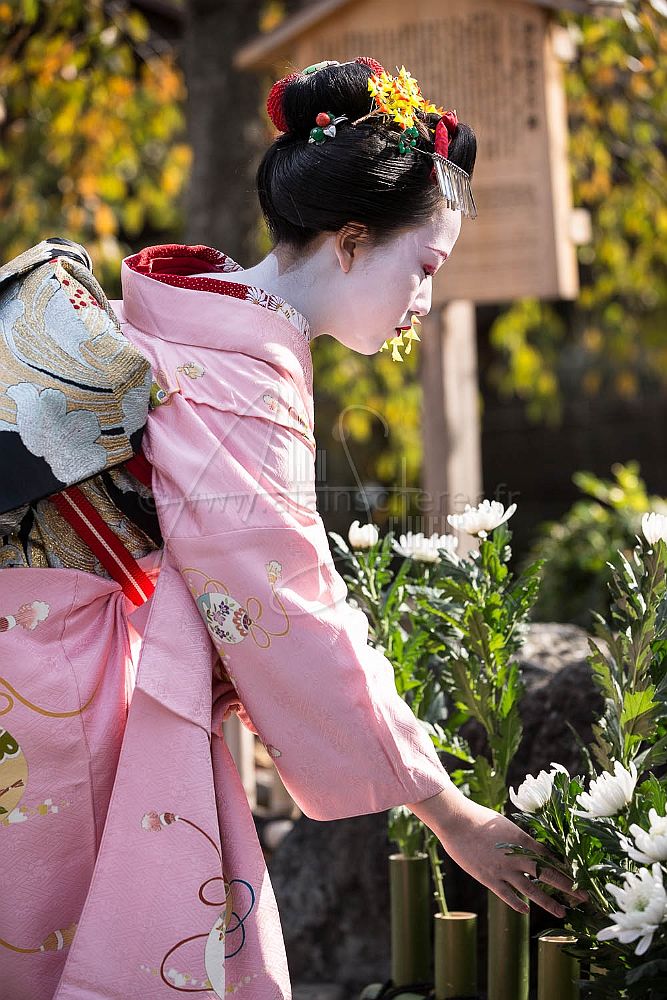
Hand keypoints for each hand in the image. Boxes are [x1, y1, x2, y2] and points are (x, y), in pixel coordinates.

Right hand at [407, 784, 586, 916]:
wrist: (456, 821)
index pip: (551, 857)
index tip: (581, 877)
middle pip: (548, 875)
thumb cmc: (480, 818)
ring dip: (548, 902)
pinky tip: (526, 911)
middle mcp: (517, 857)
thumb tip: (533, 846)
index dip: (567, 868)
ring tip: (562, 913)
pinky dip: (518, 904)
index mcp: (523, 840)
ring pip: (531, 890)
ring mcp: (503, 869)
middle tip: (585, 898)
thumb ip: (520, 838)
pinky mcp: (489, 878)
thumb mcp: (506, 825)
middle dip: (569, 887)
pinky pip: (507, 895)